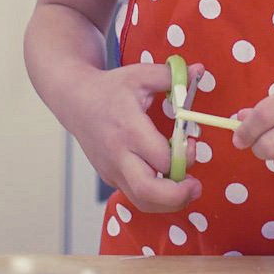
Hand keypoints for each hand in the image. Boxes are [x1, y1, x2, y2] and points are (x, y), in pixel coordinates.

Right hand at [58, 60, 205, 213]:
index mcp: (129, 129)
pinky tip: (166, 179)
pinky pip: (135, 195)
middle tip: (195, 186)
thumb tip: (200, 71)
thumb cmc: (109, 88)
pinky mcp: (110, 177)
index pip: (162, 159)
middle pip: (148, 192)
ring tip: (185, 189)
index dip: (185, 157)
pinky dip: (154, 195)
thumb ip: (172, 77)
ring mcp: (112, 170)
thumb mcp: (140, 75)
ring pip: (141, 201)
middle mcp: (118, 155)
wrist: (74, 101)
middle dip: (178, 196)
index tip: (192, 143)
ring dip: (168, 202)